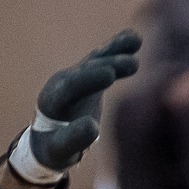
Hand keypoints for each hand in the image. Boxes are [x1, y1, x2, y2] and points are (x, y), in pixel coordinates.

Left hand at [11, 31, 142, 182]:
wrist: (52, 135)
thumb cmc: (55, 149)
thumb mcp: (60, 150)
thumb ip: (72, 138)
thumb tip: (92, 126)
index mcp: (52, 102)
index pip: (69, 88)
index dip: (88, 80)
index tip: (110, 75)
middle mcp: (62, 83)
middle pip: (86, 71)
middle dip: (108, 65)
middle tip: (131, 63)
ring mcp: (76, 76)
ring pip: (96, 60)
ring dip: (115, 51)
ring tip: (136, 41)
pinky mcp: (89, 74)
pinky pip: (104, 58)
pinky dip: (118, 48)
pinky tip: (135, 38)